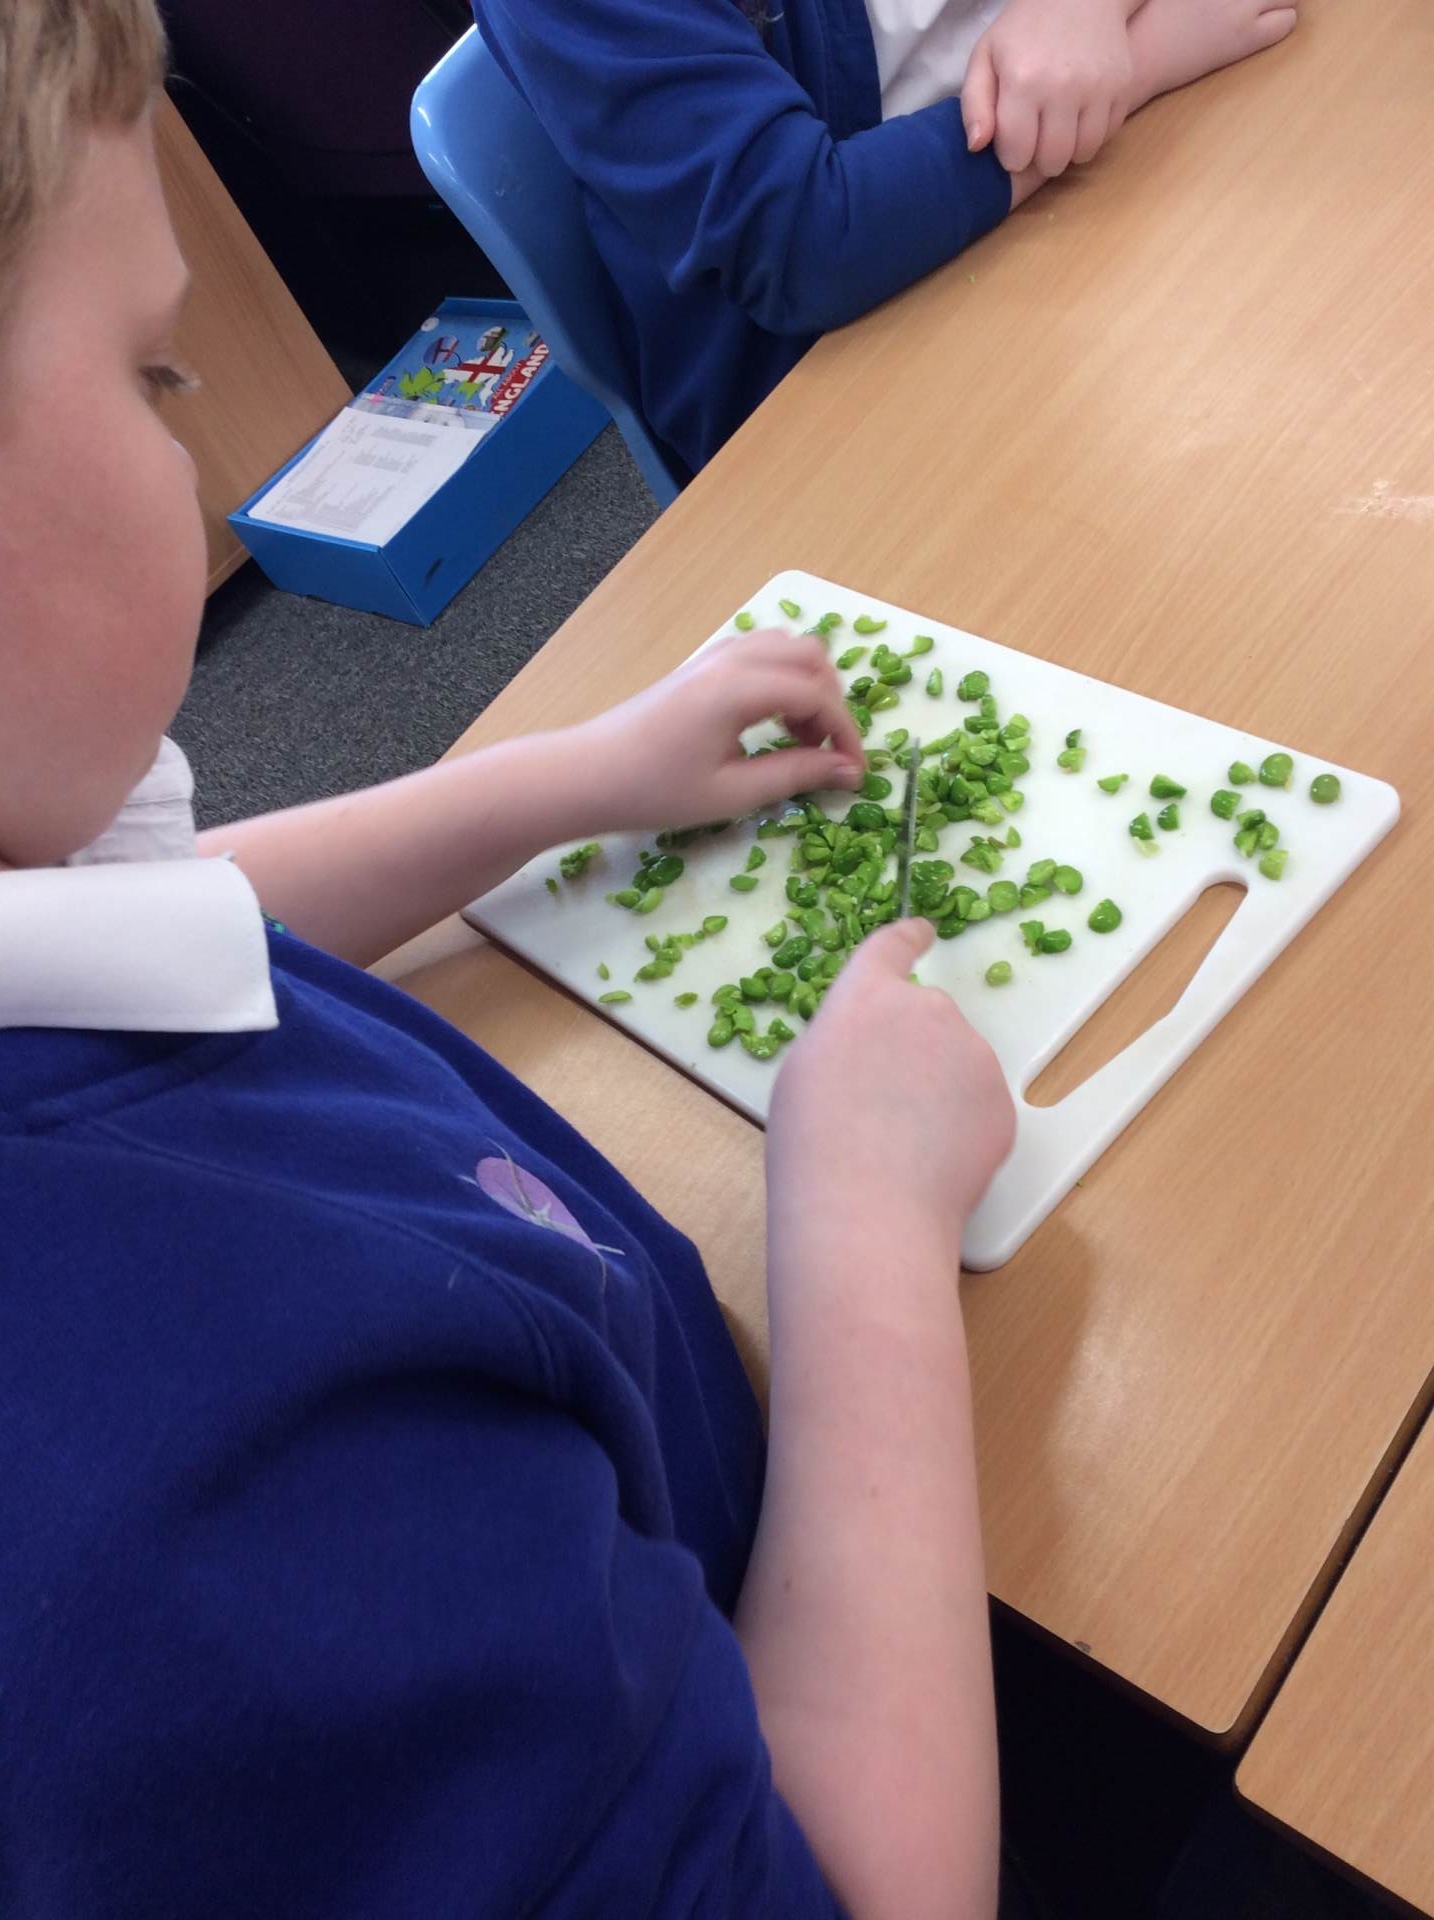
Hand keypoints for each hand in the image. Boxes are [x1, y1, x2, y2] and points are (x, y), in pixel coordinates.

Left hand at [577, 629, 865, 832]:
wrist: (587, 775)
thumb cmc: (654, 791)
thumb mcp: (732, 793)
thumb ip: (796, 775)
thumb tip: (848, 771)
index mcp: (740, 688)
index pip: (819, 696)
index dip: (846, 735)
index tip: (856, 774)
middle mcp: (732, 659)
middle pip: (812, 658)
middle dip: (832, 704)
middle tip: (824, 755)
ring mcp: (714, 656)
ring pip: (787, 648)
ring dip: (808, 687)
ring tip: (797, 740)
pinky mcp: (701, 665)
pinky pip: (760, 653)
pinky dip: (782, 679)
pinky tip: (769, 723)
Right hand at [769, 920, 1015, 1258]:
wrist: (867, 1211)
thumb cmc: (813, 1144)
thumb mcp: (805, 1070)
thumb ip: (846, 1038)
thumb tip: (874, 1049)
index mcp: (867, 996)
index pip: (891, 948)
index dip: (907, 937)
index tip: (921, 930)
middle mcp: (928, 1010)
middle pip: (926, 1015)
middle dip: (912, 1047)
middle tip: (880, 1105)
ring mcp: (973, 1055)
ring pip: (956, 1063)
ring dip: (937, 1088)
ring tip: (901, 1145)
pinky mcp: (1002, 1103)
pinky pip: (978, 1105)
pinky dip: (960, 1127)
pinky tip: (929, 1163)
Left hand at [963, 0, 1134, 177]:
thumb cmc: (1025, 30)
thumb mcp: (986, 56)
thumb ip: (974, 104)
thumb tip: (977, 147)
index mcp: (1023, 81)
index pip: (1016, 154)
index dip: (1011, 155)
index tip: (1012, 141)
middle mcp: (1063, 87)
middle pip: (1051, 161)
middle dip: (1039, 159)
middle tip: (1036, 140)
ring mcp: (1097, 88)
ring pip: (1082, 154)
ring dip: (1067, 152)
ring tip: (1057, 131)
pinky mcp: (1121, 86)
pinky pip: (1107, 135)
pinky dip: (1092, 135)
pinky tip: (1079, 117)